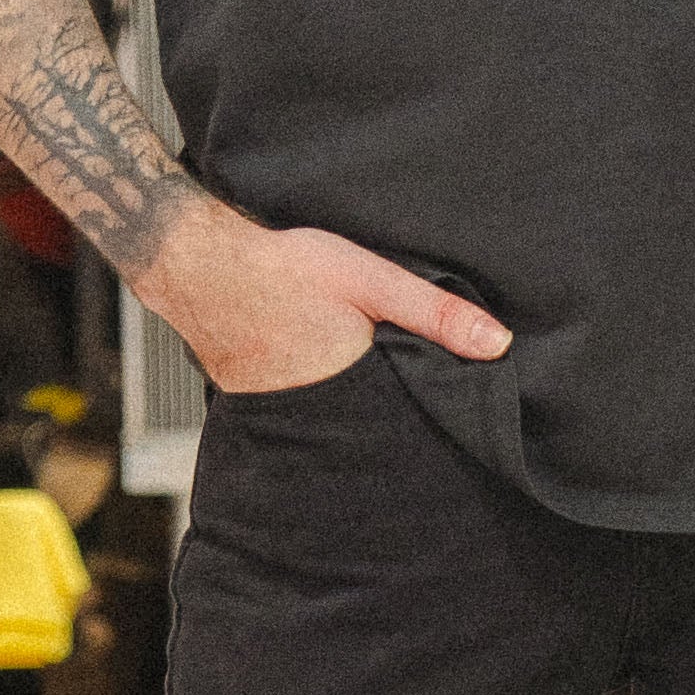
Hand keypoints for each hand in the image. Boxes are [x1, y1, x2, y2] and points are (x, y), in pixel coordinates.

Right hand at [147, 204, 512, 395]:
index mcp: (351, 393)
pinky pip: (310, 413)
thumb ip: (435, 313)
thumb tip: (499, 345)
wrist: (196, 265)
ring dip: (364, 412)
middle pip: (379, 428)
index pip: (409, 427)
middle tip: (423, 412)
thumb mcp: (370, 279)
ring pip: (345, 422)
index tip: (461, 428)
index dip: (435, 425)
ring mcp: (285, 417)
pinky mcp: (262, 406)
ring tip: (381, 395)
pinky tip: (336, 380)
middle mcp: (318, 417)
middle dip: (402, 422)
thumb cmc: (282, 268)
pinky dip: (328, 401)